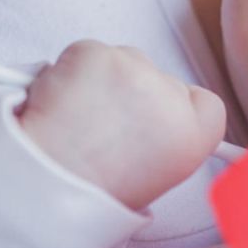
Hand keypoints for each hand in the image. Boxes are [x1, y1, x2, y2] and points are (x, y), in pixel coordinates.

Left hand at [15, 40, 226, 210]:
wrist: (44, 185)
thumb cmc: (90, 194)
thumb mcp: (152, 182)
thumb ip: (165, 142)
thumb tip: (151, 121)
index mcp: (195, 135)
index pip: (203, 101)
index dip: (175, 107)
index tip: (152, 119)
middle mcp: (172, 97)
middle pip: (157, 77)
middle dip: (130, 93)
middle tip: (101, 129)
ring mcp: (134, 70)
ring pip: (120, 61)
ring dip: (100, 80)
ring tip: (77, 122)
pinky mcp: (95, 52)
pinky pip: (85, 53)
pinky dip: (70, 70)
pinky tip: (60, 103)